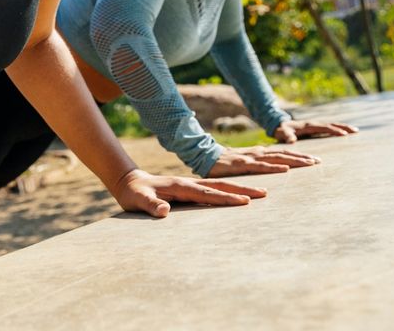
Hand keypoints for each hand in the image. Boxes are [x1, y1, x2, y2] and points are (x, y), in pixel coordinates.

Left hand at [112, 168, 266, 217]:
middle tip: (264, 194)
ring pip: (219, 187)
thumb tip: (165, 211)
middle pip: (220, 186)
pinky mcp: (190, 189)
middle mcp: (188, 183)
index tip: (245, 201)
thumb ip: (150, 205)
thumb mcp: (138, 200)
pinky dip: (229, 192)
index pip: (207, 193)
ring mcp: (190, 185)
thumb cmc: (134, 193)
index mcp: (179, 185)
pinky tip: (239, 196)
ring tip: (260, 193)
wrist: (129, 182)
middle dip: (242, 190)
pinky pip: (213, 190)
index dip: (226, 198)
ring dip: (239, 189)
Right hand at [207, 146, 319, 176]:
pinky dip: (274, 167)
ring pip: (277, 158)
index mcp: (259, 153)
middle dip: (302, 157)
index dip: (299, 155)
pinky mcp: (243, 164)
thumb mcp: (244, 163)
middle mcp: (258, 153)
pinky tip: (285, 169)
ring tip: (309, 164)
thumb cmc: (224, 163)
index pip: (283, 153)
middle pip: (284, 154)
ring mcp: (251, 158)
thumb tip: (269, 172)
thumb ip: (257, 166)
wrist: (204, 156)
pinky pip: (261, 166)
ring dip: (294, 161)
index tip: (314, 160)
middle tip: (319, 161)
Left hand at [273, 119, 358, 143]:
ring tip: (355, 130)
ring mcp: (315, 125)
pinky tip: (344, 133)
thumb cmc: (280, 130)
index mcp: (308, 125)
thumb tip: (291, 140)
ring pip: (331, 125)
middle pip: (331, 124)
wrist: (279, 125)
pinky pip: (328, 128)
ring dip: (343, 127)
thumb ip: (286, 136)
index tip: (344, 134)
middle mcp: (313, 124)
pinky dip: (337, 129)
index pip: (324, 127)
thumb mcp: (282, 133)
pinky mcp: (315, 128)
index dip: (334, 131)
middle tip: (356, 130)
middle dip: (343, 127)